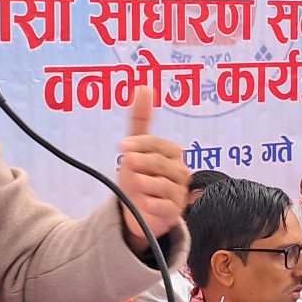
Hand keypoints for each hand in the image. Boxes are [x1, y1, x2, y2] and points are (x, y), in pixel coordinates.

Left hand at [116, 87, 189, 252]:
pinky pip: (167, 208)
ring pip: (164, 186)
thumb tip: (144, 86)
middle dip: (143, 162)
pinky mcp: (173, 214)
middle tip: (126, 162)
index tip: (122, 146)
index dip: (140, 144)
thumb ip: (141, 119)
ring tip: (134, 183)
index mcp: (172, 154)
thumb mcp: (136, 147)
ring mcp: (178, 194)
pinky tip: (144, 203)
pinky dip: (155, 205)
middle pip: (162, 164)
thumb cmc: (139, 175)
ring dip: (147, 183)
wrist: (136, 210)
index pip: (158, 145)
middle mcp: (179, 173)